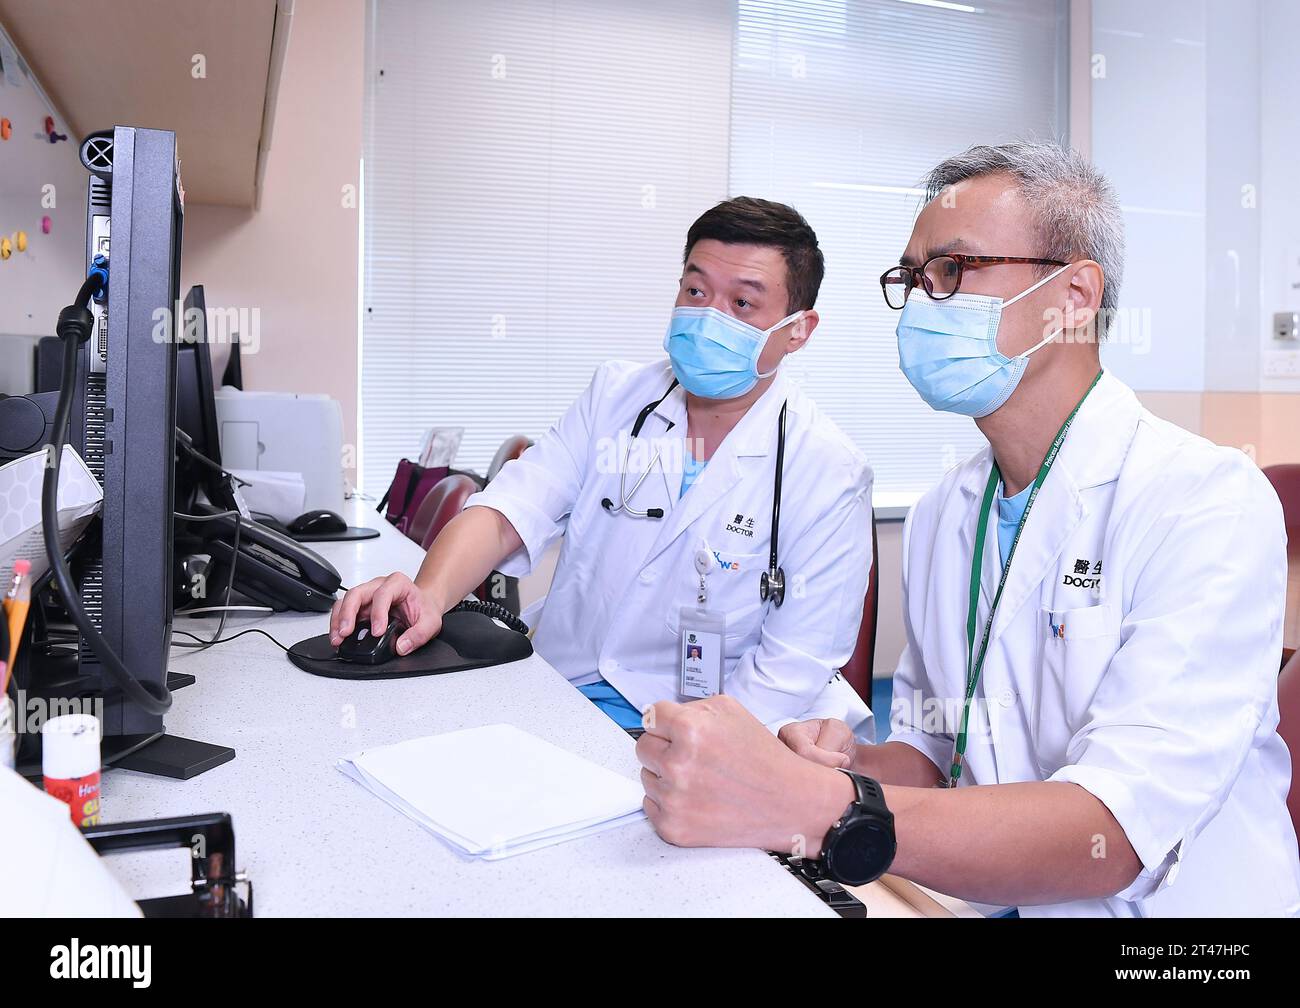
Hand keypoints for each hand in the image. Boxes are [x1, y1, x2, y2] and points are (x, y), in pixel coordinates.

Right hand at [329, 572, 441, 655]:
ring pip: (346, 600)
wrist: (423, 605)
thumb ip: (419, 635)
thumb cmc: (424, 608)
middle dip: (348, 613)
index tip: (377, 632)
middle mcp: (379, 586)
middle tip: (345, 632)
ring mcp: (368, 595)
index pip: (383, 594)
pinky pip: (344, 610)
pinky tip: (338, 636)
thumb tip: (402, 646)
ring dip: (339, 619)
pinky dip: (338, 623)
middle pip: (357, 593)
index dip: (377, 613)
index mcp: (398, 584)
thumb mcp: (431, 622)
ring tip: (337, 638)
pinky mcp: (360, 607)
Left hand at [636, 696, 852, 856]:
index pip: (650, 717)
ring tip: (702, 778)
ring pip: (647, 777)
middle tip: (691, 755)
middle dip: (663, 747)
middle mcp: (678, 765)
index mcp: (690, 730)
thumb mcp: (731, 710)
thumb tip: (662, 716)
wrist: (788, 802)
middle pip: (643, 747)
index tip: (673, 729)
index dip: (666, 722)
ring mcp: (674, 799)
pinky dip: (669, 801)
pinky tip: (697, 797)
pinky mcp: (674, 827)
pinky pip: (650, 805)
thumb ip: (691, 708)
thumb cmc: (763, 759)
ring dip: (666, 775)